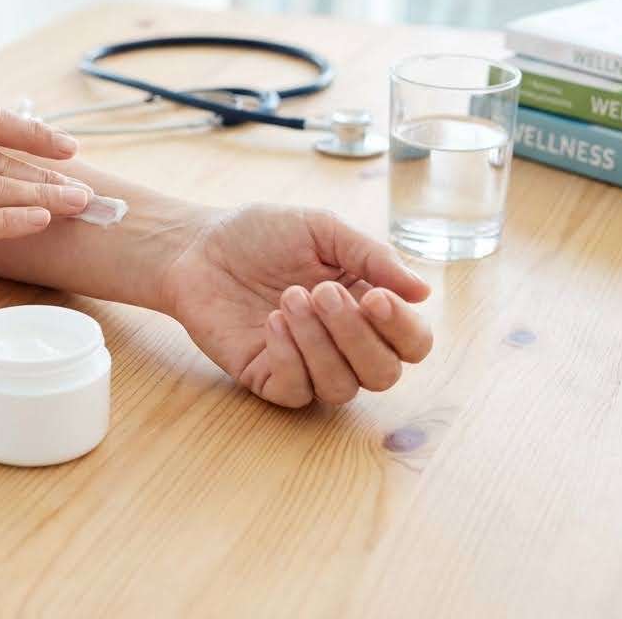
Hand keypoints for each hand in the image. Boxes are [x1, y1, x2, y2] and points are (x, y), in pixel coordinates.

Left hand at [162, 204, 432, 407]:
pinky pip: (297, 391)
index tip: (377, 296)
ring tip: (289, 297)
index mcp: (367, 308)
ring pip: (341, 388)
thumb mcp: (322, 229)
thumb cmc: (261, 235)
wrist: (198, 245)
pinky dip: (290, 357)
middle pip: (383, 374)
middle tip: (322, 292)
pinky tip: (272, 322)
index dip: (402, 328)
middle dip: (357, 335)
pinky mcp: (268, 378)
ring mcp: (306, 365)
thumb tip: (423, 290)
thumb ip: (372, 256)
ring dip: (320, 343)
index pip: (411, 342)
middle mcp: (344, 344)